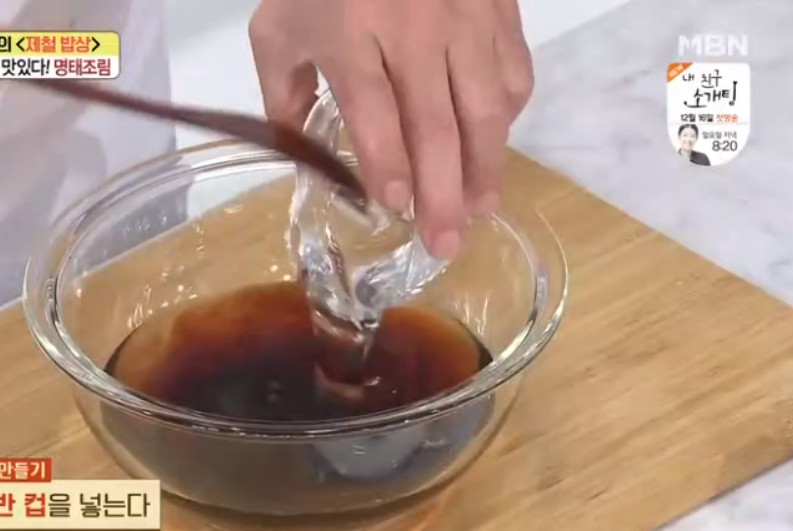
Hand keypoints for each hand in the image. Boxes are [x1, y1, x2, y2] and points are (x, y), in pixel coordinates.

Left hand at [250, 0, 533, 258]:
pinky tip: (492, 143)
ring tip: (480, 209)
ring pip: (486, 107)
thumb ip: (282, 92)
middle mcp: (414, 28)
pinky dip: (506, 117)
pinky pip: (513, 73)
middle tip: (446, 244)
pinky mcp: (500, 7)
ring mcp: (466, 16)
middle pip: (437, 125)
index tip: (395, 208)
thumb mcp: (279, 26)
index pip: (376, 115)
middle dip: (442, 193)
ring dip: (485, 167)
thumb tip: (300, 154)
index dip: (387, 167)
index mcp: (351, 33)